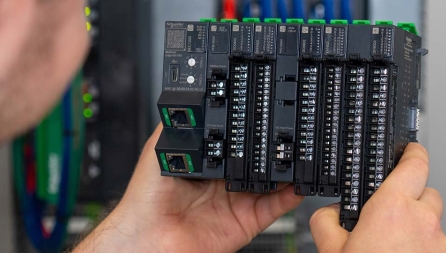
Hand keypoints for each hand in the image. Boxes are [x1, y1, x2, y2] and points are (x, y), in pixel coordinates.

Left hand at [75, 125, 303, 251]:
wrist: (150, 238)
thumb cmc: (146, 199)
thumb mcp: (160, 148)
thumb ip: (183, 126)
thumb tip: (191, 93)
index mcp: (206, 161)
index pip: (234, 139)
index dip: (248, 126)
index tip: (262, 108)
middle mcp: (224, 180)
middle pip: (256, 157)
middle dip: (272, 144)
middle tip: (287, 126)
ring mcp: (238, 200)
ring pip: (272, 180)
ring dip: (287, 167)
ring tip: (299, 149)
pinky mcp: (248, 221)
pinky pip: (276, 207)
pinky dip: (291, 195)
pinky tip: (298, 182)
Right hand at [309, 143, 445, 252]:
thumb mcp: (330, 249)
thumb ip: (327, 220)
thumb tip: (330, 213)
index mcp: (393, 207)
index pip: (415, 162)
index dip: (412, 152)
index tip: (408, 149)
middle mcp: (423, 220)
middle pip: (428, 192)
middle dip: (411, 198)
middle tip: (390, 213)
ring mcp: (440, 243)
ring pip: (433, 222)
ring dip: (418, 227)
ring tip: (393, 246)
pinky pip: (436, 245)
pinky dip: (423, 249)